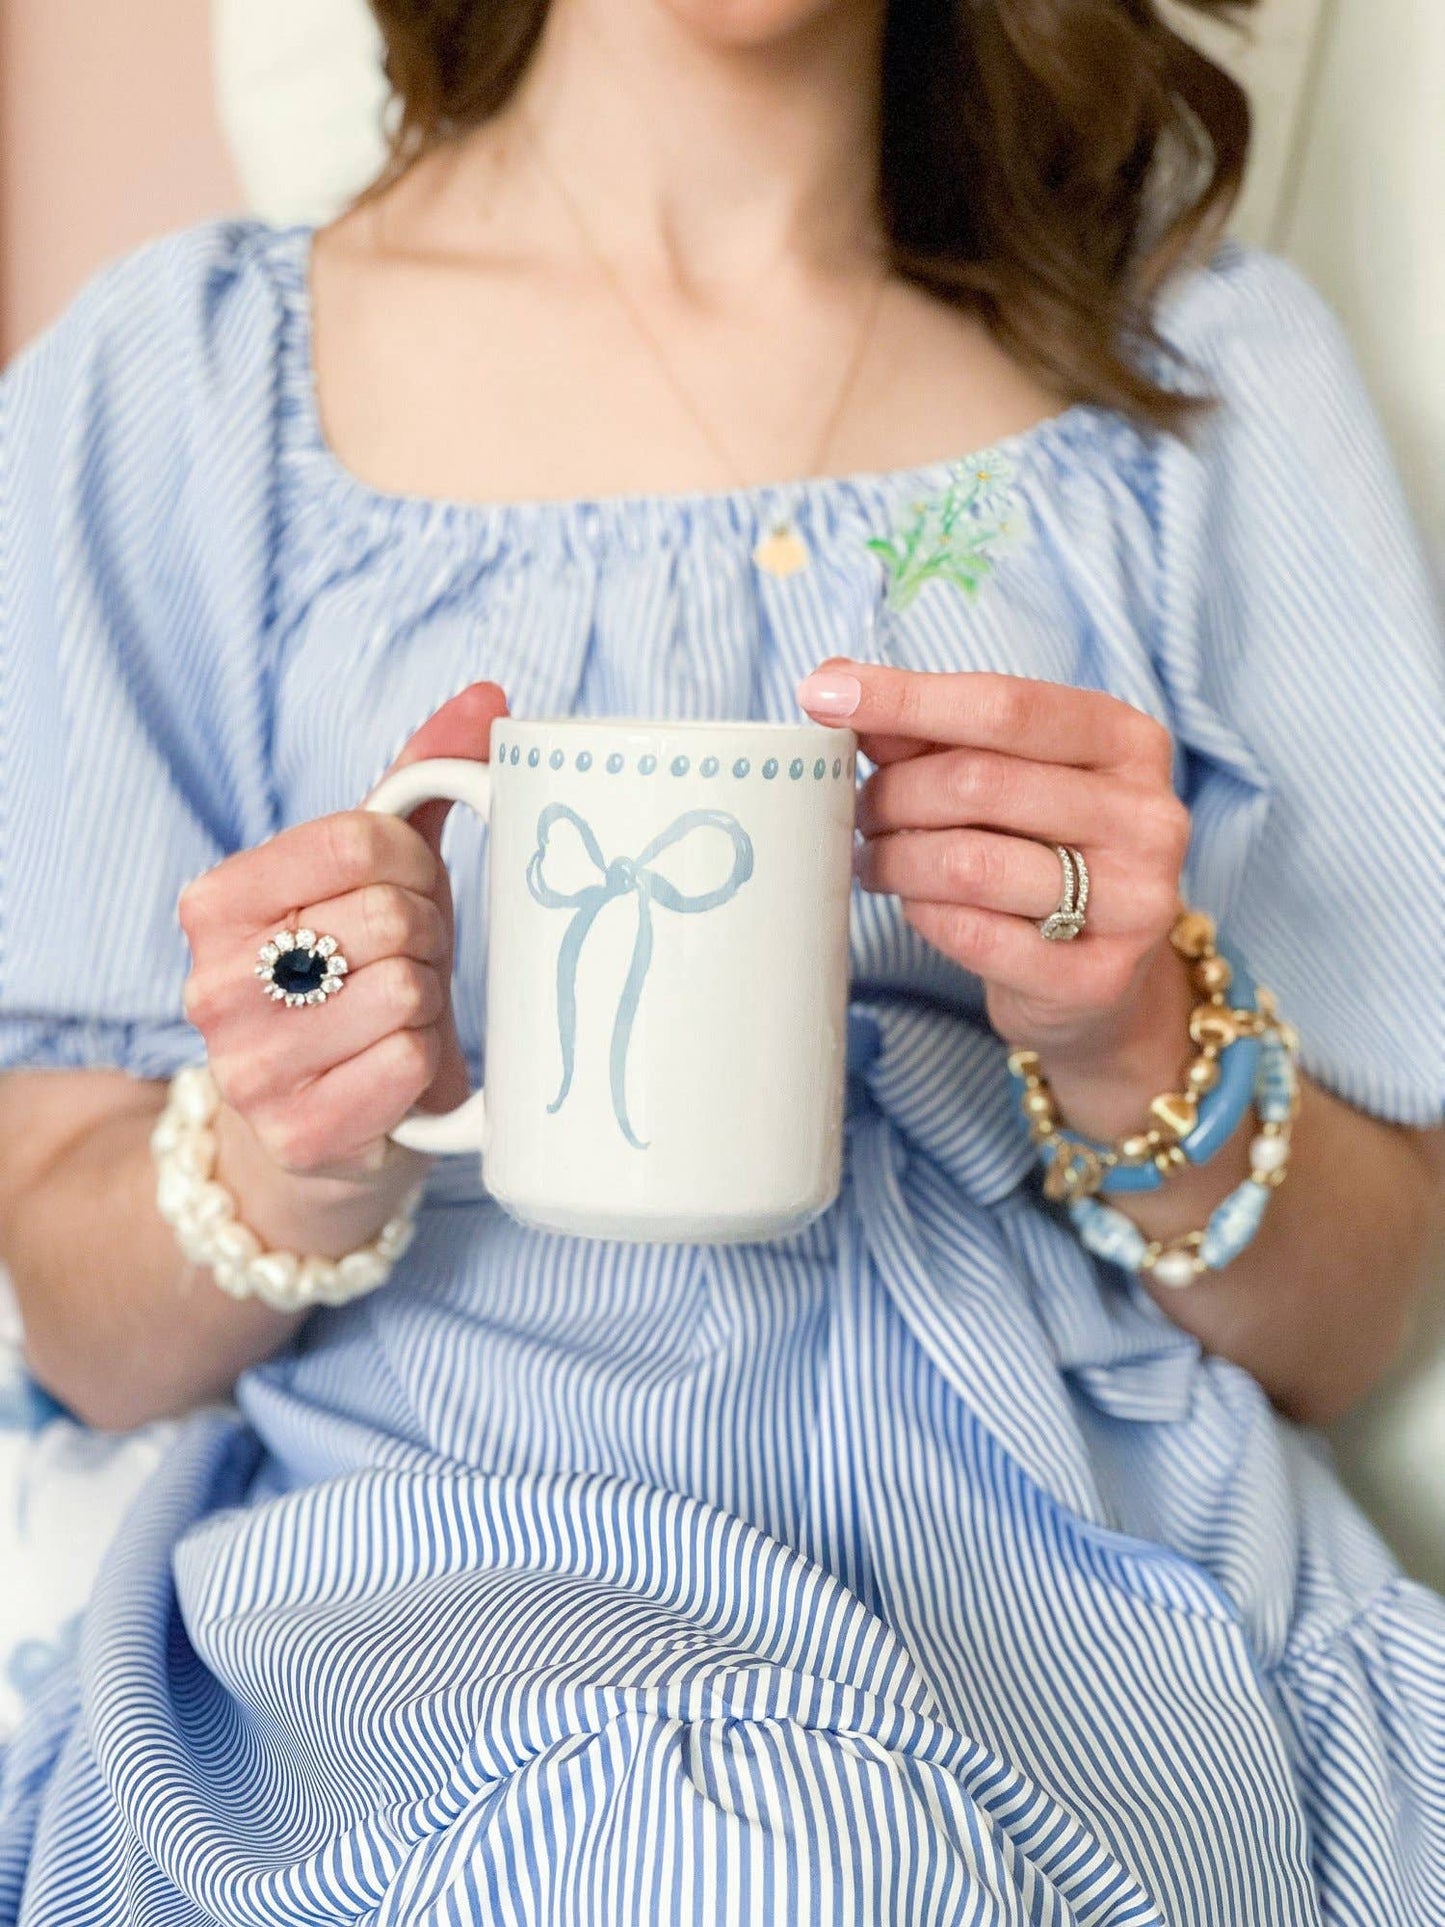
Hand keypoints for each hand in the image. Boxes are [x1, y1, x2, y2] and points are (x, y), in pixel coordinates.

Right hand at [178, 684, 506, 1198]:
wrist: (328, 1129)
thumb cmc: (360, 979)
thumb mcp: (379, 874)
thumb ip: (421, 779)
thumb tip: (488, 697)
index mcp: (214, 903)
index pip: (356, 840)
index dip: (415, 865)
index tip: (414, 893)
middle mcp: (210, 984)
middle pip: (389, 916)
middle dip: (430, 937)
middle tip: (415, 964)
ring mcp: (248, 1069)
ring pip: (403, 991)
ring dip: (430, 1004)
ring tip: (403, 1017)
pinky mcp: (297, 1136)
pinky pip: (409, 1064)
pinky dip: (428, 1063)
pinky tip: (401, 1070)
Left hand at [797, 660, 1191, 1075]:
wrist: (1096, 978)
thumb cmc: (1040, 852)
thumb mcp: (1004, 774)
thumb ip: (929, 732)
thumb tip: (835, 687)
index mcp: (1128, 741)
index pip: (1006, 705)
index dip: (907, 698)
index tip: (821, 696)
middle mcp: (1149, 816)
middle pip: (978, 782)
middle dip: (892, 794)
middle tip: (860, 812)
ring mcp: (1134, 902)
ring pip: (968, 863)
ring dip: (895, 859)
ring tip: (876, 861)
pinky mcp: (1097, 977)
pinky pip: (971, 934)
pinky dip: (923, 914)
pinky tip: (918, 905)